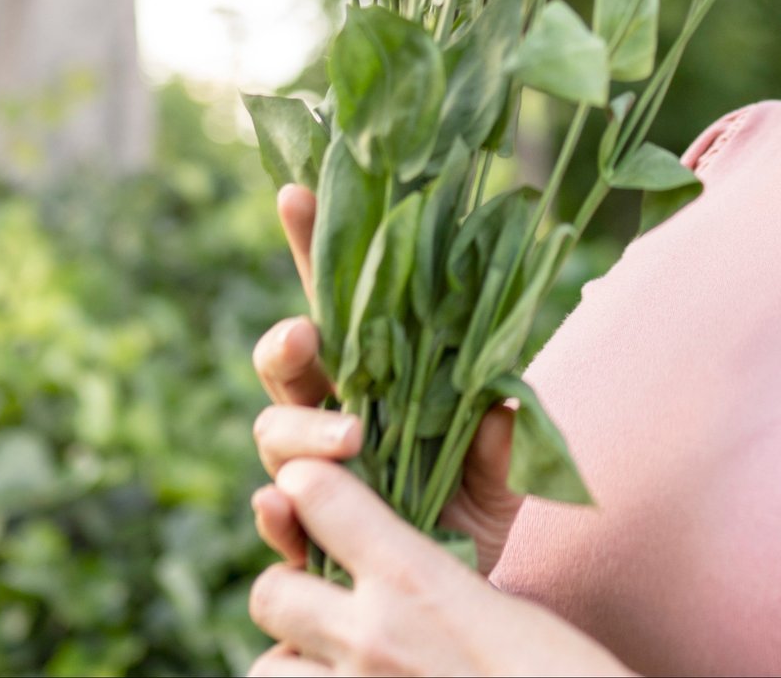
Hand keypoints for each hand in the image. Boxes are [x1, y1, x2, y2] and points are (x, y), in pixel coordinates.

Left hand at [246, 457, 627, 675]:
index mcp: (418, 578)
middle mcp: (375, 635)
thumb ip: (486, 508)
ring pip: (269, 665)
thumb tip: (501, 412)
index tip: (311, 484)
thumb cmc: (551, 671)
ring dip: (291, 656)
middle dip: (287, 586)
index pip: (321, 498)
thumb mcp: (511, 593)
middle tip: (318, 593)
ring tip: (324, 654)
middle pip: (272, 590)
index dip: (309, 483)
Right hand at [251, 185, 525, 575]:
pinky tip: (280, 506)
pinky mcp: (306, 536)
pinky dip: (274, 514)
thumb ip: (505, 440)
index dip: (314, 245)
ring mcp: (311, 473)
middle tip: (307, 338)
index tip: (297, 194)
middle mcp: (331, 413)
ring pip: (275, 435)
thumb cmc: (476, 504)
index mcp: (374, 373)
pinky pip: (278, 520)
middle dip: (286, 344)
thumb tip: (505, 413)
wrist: (463, 587)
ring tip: (346, 438)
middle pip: (286, 363)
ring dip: (301, 430)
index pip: (339, 300)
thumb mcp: (506, 468)